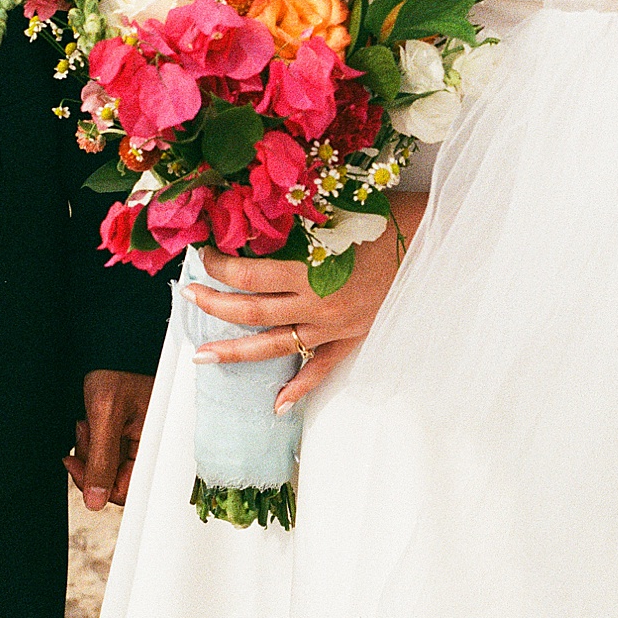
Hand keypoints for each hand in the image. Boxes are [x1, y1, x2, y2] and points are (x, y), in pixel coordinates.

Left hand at [67, 369, 153, 509]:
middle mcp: (151, 449)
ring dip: (90, 449)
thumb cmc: (117, 371)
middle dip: (92, 461)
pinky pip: (105, 454)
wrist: (112, 348)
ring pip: (106, 468)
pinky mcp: (129, 438)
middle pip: (114, 480)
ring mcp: (139, 444)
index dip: (99, 483)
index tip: (76, 462)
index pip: (129, 489)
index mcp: (159, 446)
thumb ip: (101, 460)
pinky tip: (89, 422)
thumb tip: (94, 502)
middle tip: (84, 431)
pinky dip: (92, 442)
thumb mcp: (106, 413)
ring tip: (86, 422)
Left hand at [188, 229, 406, 412]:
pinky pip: (321, 368)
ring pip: (275, 345)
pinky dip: (299, 387)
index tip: (204, 256)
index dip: (220, 268)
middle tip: (188, 295)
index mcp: (312, 270)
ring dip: (235, 350)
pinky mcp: (351, 337)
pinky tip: (276, 405)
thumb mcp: (333, 213)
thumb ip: (293, 223)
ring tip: (202, 354)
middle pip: (252, 312)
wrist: (429, 240)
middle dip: (214, 305)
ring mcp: (333, 326)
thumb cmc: (381, 218)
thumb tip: (249, 216)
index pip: (250, 276)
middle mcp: (318, 304)